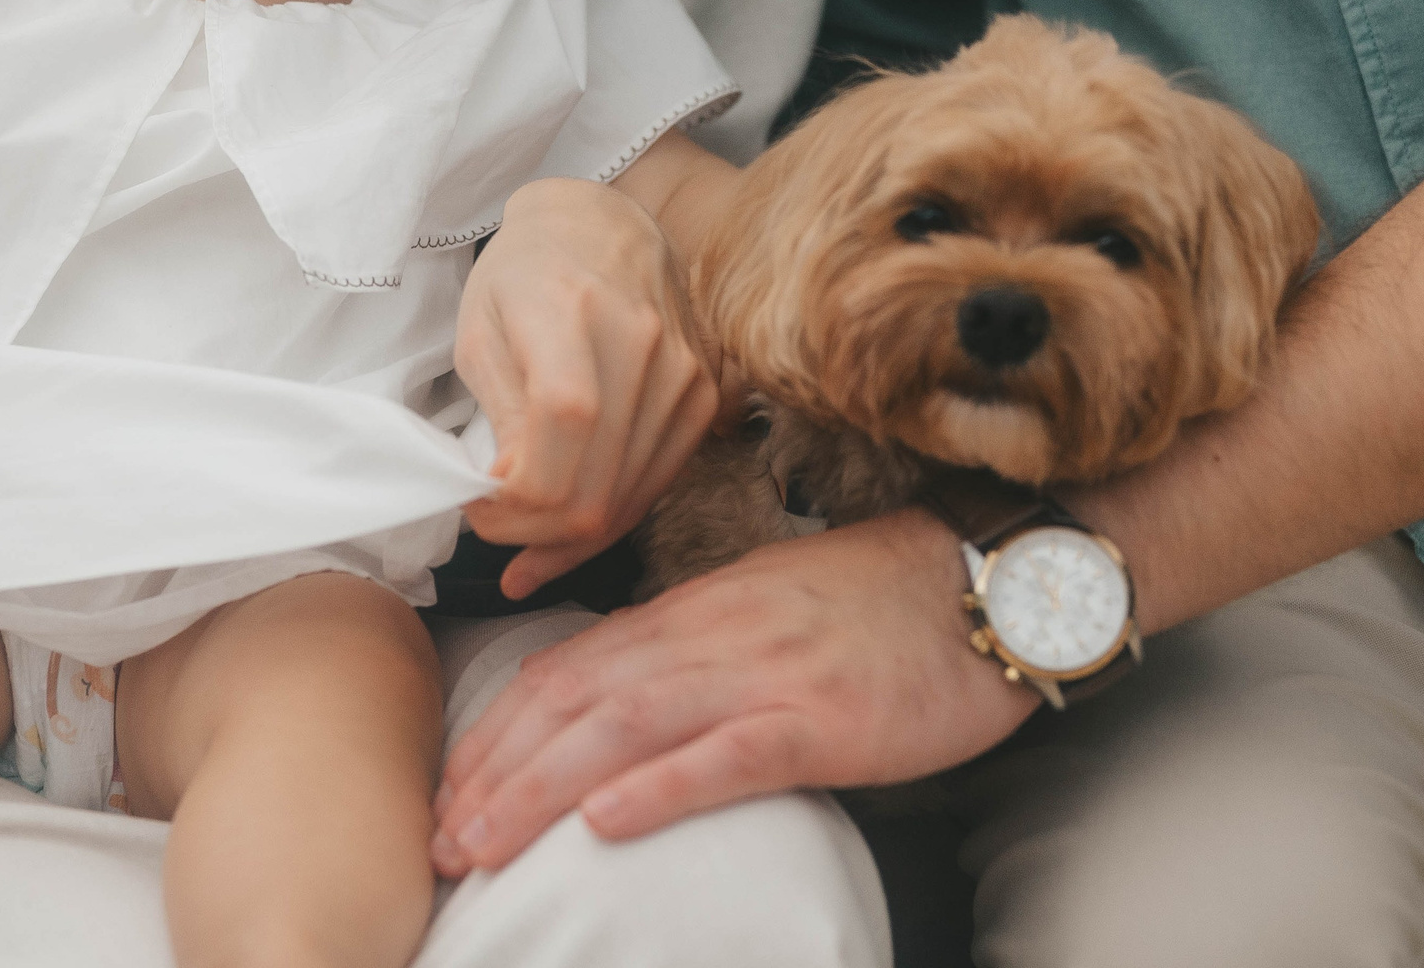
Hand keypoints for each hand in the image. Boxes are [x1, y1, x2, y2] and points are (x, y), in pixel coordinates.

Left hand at [429, 508, 1037, 873]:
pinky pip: (728, 752)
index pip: (566, 669)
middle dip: (496, 771)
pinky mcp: (821, 716)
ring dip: (544, 787)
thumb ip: (689, 652)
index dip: (497, 732)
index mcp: (691, 611)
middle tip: (440, 838)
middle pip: (575, 699)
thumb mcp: (761, 612)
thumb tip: (618, 707)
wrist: (983, 581)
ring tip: (486, 842)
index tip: (448, 789)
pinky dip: (661, 787)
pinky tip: (607, 822)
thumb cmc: (876, 606)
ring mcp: (763, 672)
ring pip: (627, 725)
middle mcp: (710, 634)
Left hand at [455, 177, 730, 599]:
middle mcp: (644, 346)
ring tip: (523, 542)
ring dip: (567, 540)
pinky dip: (608, 520)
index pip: (560, 431)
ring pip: (627, 500)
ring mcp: (685, 375)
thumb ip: (498, 414)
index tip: (476, 504)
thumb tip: (510, 496)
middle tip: (492, 530)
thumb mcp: (481, 332)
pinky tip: (565, 536)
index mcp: (574, 315)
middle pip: (596, 486)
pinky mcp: (704, 397)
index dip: (514, 494)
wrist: (603, 228)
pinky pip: (655, 484)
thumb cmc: (524, 274)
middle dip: (531, 534)